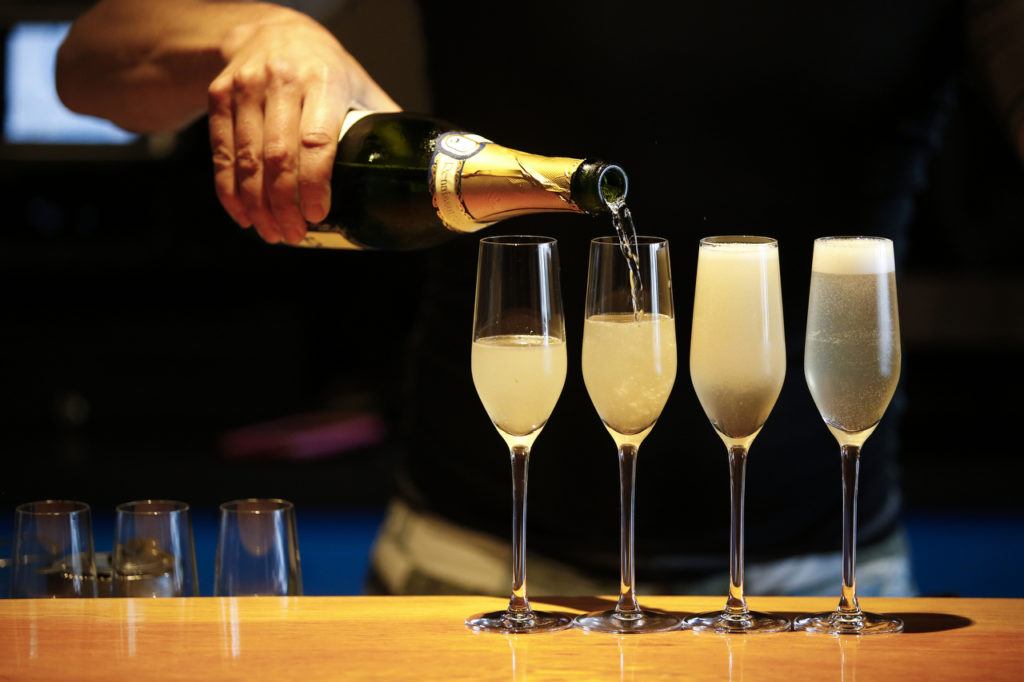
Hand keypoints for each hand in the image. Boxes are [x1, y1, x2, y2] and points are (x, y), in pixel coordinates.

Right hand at [207, 11, 398, 243]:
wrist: (268, 30)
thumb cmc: (323, 68)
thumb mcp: (357, 84)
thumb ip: (381, 124)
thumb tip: (413, 170)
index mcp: (324, 81)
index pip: (316, 140)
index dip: (315, 183)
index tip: (318, 214)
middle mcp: (281, 81)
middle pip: (279, 157)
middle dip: (285, 204)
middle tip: (294, 234)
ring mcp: (246, 88)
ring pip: (247, 159)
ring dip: (258, 205)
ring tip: (273, 233)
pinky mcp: (220, 97)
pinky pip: (221, 154)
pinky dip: (230, 191)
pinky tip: (244, 215)